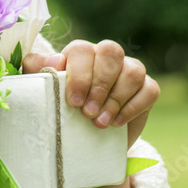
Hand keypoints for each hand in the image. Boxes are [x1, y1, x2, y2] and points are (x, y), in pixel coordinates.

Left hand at [22, 40, 159, 147]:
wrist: (83, 138)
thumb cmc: (58, 107)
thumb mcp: (42, 90)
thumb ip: (37, 70)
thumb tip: (55, 60)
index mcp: (79, 53)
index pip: (82, 49)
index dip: (79, 75)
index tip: (72, 102)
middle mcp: (106, 56)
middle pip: (111, 52)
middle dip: (100, 85)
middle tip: (87, 113)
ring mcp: (129, 69)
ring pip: (133, 70)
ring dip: (116, 99)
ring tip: (100, 122)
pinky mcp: (147, 88)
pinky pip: (149, 90)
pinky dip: (133, 107)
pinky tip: (116, 123)